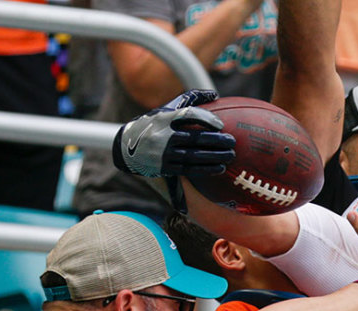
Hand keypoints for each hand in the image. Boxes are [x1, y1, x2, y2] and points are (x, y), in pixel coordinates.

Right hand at [112, 89, 235, 177]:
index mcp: (164, 118)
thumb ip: (190, 100)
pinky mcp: (165, 167)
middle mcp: (162, 135)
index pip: (187, 115)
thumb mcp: (166, 109)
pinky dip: (206, 169)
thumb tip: (215, 94)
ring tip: (230, 155)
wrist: (126, 147)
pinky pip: (189, 169)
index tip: (220, 125)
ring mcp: (163, 153)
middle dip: (216, 141)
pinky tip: (220, 167)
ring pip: (194, 156)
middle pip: (194, 138)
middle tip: (232, 141)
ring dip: (215, 156)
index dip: (206, 119)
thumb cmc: (155, 124)